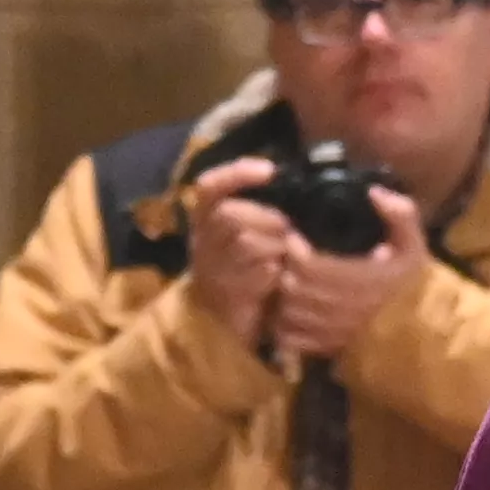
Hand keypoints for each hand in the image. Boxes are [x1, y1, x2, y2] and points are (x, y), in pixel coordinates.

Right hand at [183, 157, 299, 346]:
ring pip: (246, 244)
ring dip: (274, 245)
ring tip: (285, 252)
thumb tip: (287, 182)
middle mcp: (202, 241)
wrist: (219, 319)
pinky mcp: (230, 294)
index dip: (236, 174)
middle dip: (265, 218)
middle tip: (287, 225)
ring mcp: (213, 269)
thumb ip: (253, 207)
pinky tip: (280, 276)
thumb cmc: (238, 265)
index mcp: (203, 218)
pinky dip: (276, 272)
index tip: (269, 170)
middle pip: (230, 216)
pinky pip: (260, 274)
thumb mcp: (239, 231)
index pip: (208, 187)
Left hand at [263, 178, 428, 364]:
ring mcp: (337, 333)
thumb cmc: (410, 283)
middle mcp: (349, 310)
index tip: (293, 237)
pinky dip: (283, 323)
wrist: (418, 329)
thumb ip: (401, 215)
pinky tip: (290, 307)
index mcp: (367, 281)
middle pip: (295, 288)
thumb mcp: (414, 245)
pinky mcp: (327, 349)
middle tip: (284, 256)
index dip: (296, 250)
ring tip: (284, 278)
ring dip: (282, 295)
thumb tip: (375, 192)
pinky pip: (291, 338)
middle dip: (285, 270)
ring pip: (289, 312)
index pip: (314, 266)